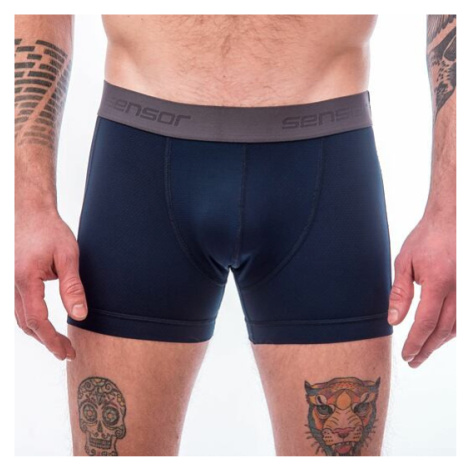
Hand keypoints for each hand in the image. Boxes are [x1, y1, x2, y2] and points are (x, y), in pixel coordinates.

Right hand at [15, 210, 87, 359]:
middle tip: (67, 351)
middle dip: (46, 341)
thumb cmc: (49, 229)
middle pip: (26, 324)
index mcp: (25, 279)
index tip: (66, 352)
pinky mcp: (12, 280)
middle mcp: (12, 284)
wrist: (27, 210)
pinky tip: (46, 325)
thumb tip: (80, 314)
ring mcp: (9, 282)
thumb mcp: (68, 255)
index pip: (37, 320)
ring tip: (59, 342)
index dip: (51, 339)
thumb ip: (73, 286)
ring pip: (19, 317)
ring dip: (38, 332)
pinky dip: (31, 320)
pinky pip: (18, 307)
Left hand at [388, 214, 455, 366]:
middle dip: (427, 349)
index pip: (425, 323)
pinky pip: (464, 317)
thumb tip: (394, 321)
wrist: (453, 219)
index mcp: (438, 283)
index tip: (406, 355)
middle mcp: (459, 289)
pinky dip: (453, 330)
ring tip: (425, 351)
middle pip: (443, 331)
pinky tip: (441, 335)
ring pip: (458, 327)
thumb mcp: (404, 262)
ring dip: (440, 343)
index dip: (415, 343)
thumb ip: (400, 293)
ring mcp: (468, 289)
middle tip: (413, 361)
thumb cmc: (426, 238)